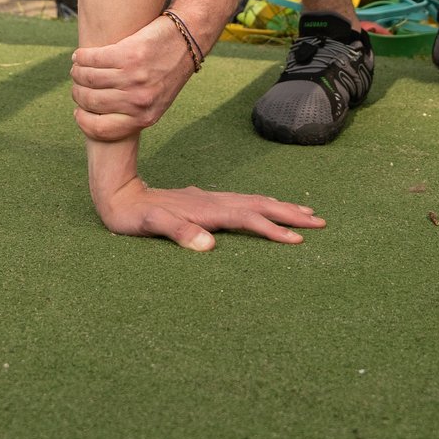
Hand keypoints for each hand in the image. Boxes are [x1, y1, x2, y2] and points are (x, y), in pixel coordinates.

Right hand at [71, 16, 197, 140]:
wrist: (186, 40)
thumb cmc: (168, 71)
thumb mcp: (157, 101)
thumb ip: (133, 111)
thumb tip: (97, 116)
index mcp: (145, 117)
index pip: (101, 129)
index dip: (83, 121)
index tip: (79, 112)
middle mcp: (139, 101)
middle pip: (91, 101)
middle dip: (78, 92)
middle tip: (77, 84)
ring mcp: (133, 78)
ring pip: (89, 79)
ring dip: (77, 73)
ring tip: (77, 68)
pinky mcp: (128, 55)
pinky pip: (93, 59)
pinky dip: (81, 57)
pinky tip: (79, 56)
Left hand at [91, 175, 325, 250]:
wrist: (117, 194)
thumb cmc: (133, 215)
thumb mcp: (149, 225)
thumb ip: (177, 233)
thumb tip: (208, 245)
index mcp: (205, 209)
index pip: (247, 218)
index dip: (273, 229)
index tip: (299, 239)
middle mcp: (212, 201)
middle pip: (259, 205)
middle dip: (289, 214)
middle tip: (320, 222)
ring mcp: (210, 200)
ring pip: (253, 202)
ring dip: (280, 208)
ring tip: (306, 213)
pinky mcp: (205, 202)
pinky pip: (243, 204)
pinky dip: (262, 207)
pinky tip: (267, 210)